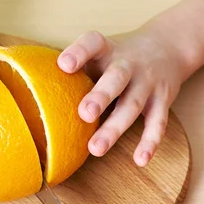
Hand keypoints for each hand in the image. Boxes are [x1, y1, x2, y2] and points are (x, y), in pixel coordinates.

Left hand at [57, 30, 183, 166]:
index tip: (63, 65)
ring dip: (115, 128)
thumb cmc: (119, 57)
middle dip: (101, 96)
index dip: (79, 53)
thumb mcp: (100, 52)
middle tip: (84, 114)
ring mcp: (148, 82)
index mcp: (107, 49)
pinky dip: (150, 142)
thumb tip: (34, 93)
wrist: (169, 46)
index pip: (93, 43)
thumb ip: (77, 69)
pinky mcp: (163, 100)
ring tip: (96, 149)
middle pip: (116, 78)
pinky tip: (139, 160)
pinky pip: (158, 123)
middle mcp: (129, 63)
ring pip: (132, 105)